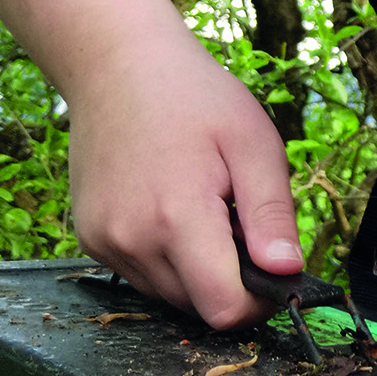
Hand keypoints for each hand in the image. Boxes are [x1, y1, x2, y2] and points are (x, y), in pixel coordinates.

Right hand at [65, 32, 301, 331]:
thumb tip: (286, 272)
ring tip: (202, 208)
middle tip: (235, 218)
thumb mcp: (253, 144)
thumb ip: (271, 215)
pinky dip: (167, 259)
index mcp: (176, 218)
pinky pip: (143, 276)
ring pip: (170, 296)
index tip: (274, 270)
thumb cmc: (194, 97)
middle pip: (199, 306)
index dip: (259, 301)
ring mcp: (104, 243)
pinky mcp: (90, 240)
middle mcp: (131, 240)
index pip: (224, 309)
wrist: (116, 66)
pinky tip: (170, 209)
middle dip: (230, 279)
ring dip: (198, 271)